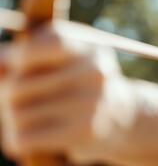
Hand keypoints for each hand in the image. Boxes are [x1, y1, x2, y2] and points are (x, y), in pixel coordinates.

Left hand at [0, 23, 130, 163]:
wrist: (121, 117)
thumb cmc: (80, 83)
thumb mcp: (63, 58)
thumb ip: (28, 54)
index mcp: (91, 48)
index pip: (51, 42)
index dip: (21, 54)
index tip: (15, 64)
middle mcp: (95, 73)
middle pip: (18, 84)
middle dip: (9, 94)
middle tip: (20, 98)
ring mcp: (90, 104)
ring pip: (16, 113)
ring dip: (13, 118)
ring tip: (32, 117)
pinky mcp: (83, 133)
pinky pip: (22, 138)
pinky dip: (17, 140)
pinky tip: (34, 136)